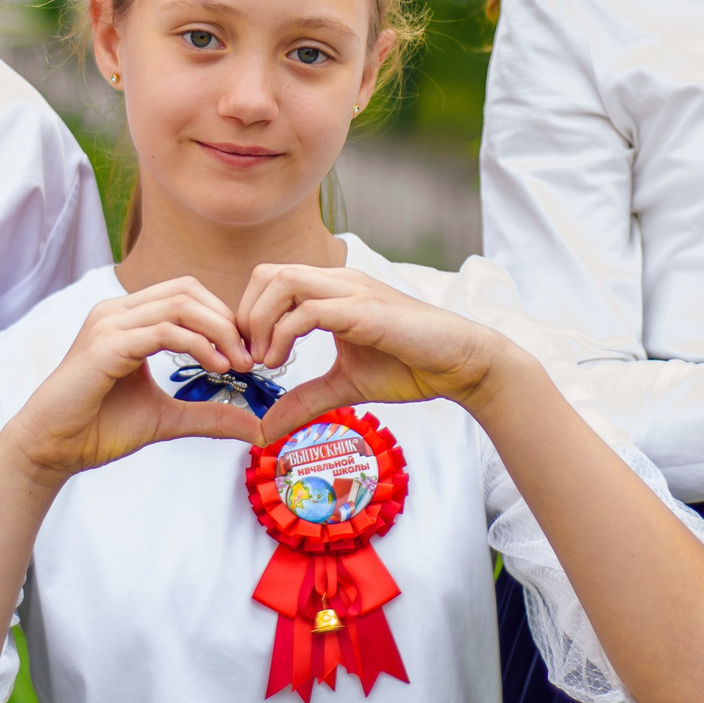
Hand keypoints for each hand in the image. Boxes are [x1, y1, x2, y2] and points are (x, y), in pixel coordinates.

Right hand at [1, 277, 264, 482]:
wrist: (51, 449)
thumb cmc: (99, 428)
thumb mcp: (167, 417)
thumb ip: (208, 415)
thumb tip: (255, 426)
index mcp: (128, 318)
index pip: (187, 294)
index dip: (223, 317)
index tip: (247, 354)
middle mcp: (117, 312)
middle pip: (188, 290)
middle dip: (227, 320)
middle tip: (251, 358)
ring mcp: (109, 324)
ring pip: (180, 304)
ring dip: (219, 331)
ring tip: (239, 365)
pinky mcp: (105, 346)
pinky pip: (163, 331)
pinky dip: (197, 345)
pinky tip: (216, 368)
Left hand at [239, 263, 525, 443]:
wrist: (459, 363)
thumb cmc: (409, 366)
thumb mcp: (343, 386)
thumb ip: (304, 400)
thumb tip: (265, 429)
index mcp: (330, 291)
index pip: (268, 282)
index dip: (247, 317)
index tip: (247, 359)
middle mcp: (336, 281)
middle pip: (265, 274)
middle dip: (244, 317)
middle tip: (248, 360)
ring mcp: (349, 290)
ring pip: (281, 281)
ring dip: (259, 322)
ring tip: (264, 362)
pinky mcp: (362, 309)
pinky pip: (308, 309)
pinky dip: (283, 335)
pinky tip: (283, 363)